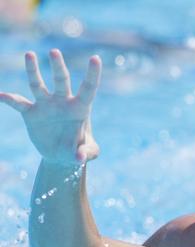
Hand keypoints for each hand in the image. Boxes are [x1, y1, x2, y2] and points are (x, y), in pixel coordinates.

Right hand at [0, 49, 100, 164]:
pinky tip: (0, 96)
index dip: (92, 74)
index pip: (88, 88)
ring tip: (29, 54)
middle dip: (58, 66)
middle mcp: (62, 101)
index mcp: (80, 108)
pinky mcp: (31, 113)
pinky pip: (18, 103)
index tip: (95, 58)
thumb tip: (78, 158)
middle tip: (54, 51)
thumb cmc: (79, 151)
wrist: (61, 156)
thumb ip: (86, 153)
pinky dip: (9, 99)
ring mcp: (46, 105)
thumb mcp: (88, 153)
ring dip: (33, 71)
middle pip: (60, 80)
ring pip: (38, 84)